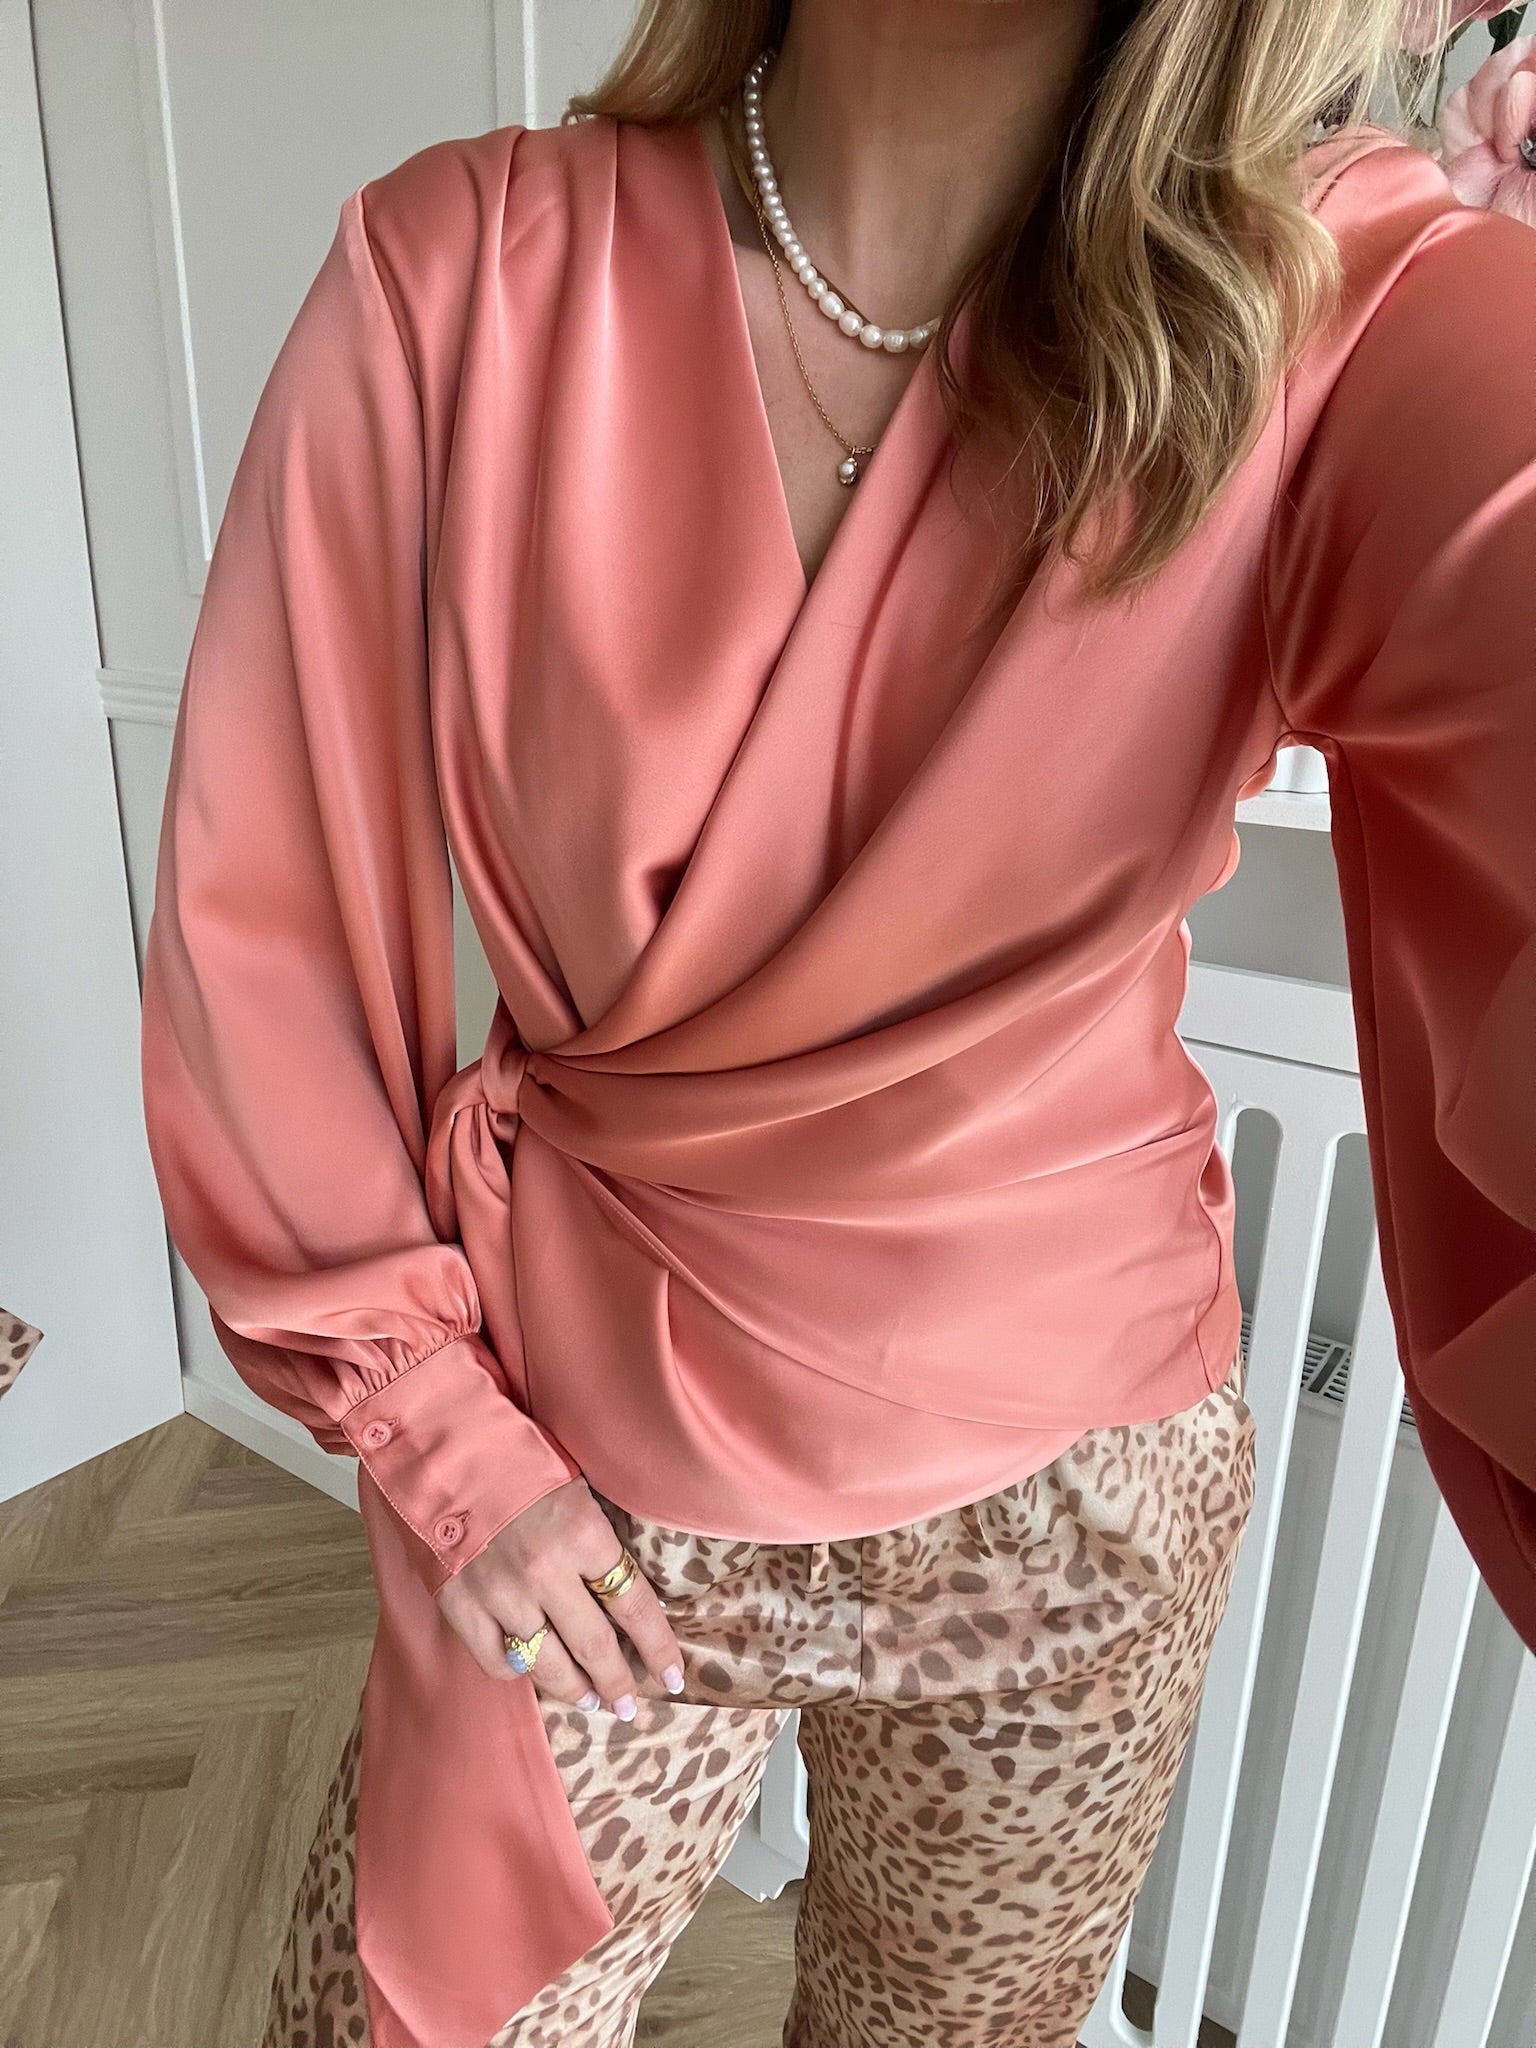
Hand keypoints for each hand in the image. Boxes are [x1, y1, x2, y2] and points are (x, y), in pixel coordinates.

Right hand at [435, 1476, 685, 1716]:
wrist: (438, 1445)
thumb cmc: (516, 1455)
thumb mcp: (575, 1484)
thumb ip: (597, 1539)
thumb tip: (621, 1588)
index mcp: (583, 1534)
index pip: (634, 1606)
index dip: (658, 1648)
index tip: (672, 1677)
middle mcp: (545, 1572)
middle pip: (595, 1646)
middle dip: (618, 1683)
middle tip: (629, 1706)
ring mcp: (500, 1594)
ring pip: (548, 1664)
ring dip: (574, 1690)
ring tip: (588, 1701)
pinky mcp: (460, 1606)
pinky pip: (497, 1660)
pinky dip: (518, 1671)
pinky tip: (531, 1670)